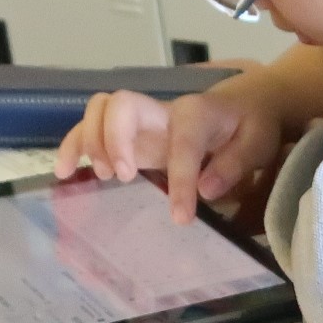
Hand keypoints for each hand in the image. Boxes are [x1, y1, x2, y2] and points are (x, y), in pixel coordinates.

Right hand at [53, 81, 282, 222]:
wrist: (243, 104)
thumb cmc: (249, 125)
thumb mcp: (258, 142)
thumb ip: (235, 163)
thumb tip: (206, 189)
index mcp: (197, 113)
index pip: (182, 144)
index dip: (180, 180)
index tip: (180, 217)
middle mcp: (162, 111)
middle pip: (121, 105)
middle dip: (114, 138)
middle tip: (123, 177)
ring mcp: (141, 120)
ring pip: (99, 111)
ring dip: (88, 140)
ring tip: (98, 176)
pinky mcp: (129, 133)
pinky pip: (92, 129)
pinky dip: (73, 146)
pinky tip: (64, 172)